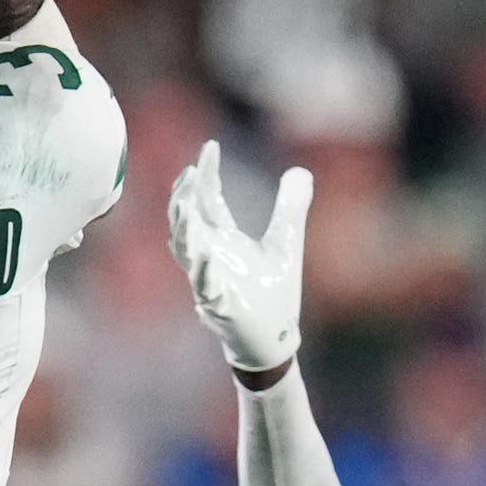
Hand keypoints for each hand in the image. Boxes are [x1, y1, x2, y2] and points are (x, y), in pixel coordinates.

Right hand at [168, 139, 312, 375]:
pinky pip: (205, 288)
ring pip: (185, 252)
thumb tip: (301, 171)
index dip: (206, 174)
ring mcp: (210, 280)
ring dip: (184, 230)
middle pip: (186, 222)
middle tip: (191, 172)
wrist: (275, 339)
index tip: (210, 147)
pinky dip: (202, 273)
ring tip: (184, 206)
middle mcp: (210, 256)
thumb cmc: (273, 294)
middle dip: (184, 197)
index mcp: (223, 239)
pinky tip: (204, 257)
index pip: (206, 200)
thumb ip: (291, 208)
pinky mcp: (220, 307)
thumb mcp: (286, 243)